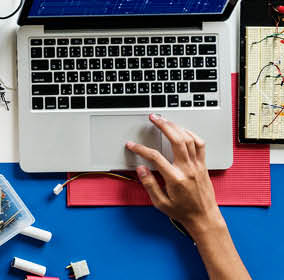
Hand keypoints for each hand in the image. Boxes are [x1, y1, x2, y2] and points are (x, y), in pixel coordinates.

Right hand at [126, 113, 225, 235]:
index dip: (140, 148)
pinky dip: (192, 134)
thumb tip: (141, 169)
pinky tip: (183, 131)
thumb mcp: (160, 202)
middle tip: (154, 118)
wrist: (204, 218)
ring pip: (189, 139)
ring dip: (177, 127)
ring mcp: (197, 166)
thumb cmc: (183, 212)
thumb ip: (149, 184)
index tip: (132, 145)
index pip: (155, 157)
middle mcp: (188, 169)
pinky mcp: (203, 166)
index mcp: (175, 178)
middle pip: (176, 140)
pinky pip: (200, 145)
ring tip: (166, 121)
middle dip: (164, 126)